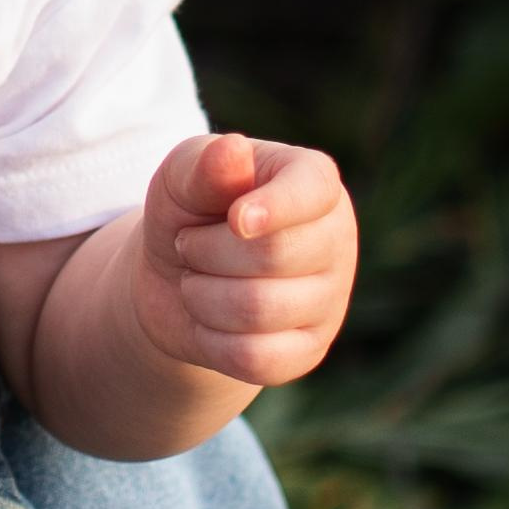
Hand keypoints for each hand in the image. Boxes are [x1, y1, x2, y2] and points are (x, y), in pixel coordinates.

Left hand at [133, 132, 356, 391]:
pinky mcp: (307, 351)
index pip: (311, 192)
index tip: (235, 218)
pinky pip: (256, 358)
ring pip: (257, 310)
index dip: (271, 208)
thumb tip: (233, 150)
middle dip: (206, 252)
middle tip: (190, 244)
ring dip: (200, 295)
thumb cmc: (188, 212)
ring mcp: (329, 300)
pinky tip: (208, 320)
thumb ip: (205, 164)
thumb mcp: (182, 177)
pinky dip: (211, 340)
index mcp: (316, 183)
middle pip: (272, 256)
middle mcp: (336, 240)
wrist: (172, 279)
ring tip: (196, 279)